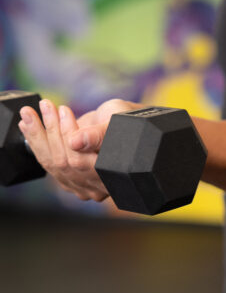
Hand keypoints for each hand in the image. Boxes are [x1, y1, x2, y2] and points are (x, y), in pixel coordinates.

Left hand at [18, 98, 140, 201]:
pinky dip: (36, 142)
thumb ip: (99, 135)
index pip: (80, 162)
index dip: (68, 136)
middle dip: (50, 131)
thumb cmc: (130, 122)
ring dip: (37, 136)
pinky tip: (28, 125)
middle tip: (44, 106)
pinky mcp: (69, 177)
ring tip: (29, 113)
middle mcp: (96, 186)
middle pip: (63, 163)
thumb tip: (75, 140)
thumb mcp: (120, 123)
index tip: (65, 111)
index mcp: (112, 176)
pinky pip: (48, 162)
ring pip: (52, 163)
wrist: (126, 125)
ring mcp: (82, 184)